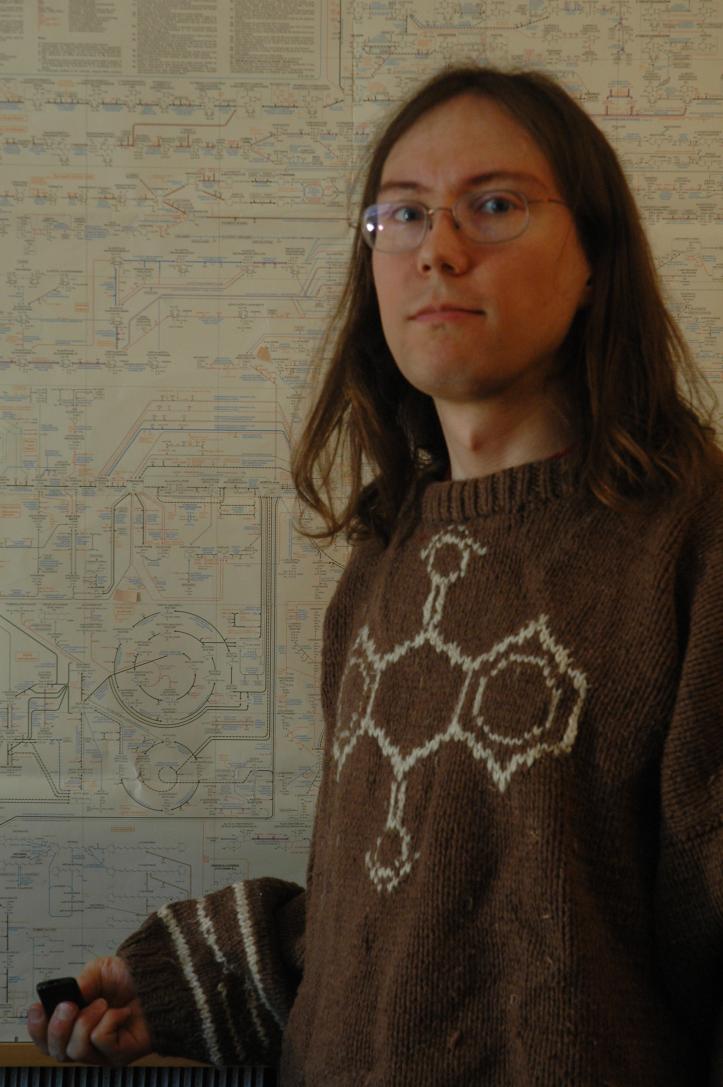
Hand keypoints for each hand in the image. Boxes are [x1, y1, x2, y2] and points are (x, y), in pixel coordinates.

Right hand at [27, 956, 152, 1065]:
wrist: (162, 979)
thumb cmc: (132, 977)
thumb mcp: (99, 971)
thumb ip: (79, 985)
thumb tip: (65, 1000)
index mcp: (75, 1022)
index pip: (46, 1038)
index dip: (37, 1027)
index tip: (37, 1008)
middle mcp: (85, 1041)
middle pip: (54, 1052)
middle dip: (57, 1028)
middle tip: (69, 1006)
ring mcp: (102, 1052)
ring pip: (75, 1050)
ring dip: (85, 1022)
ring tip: (103, 1003)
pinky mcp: (118, 1056)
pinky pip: (100, 1043)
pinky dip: (108, 1022)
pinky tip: (122, 1012)